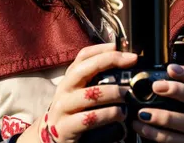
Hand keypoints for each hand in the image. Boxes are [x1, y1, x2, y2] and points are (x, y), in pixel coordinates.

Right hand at [18, 42, 137, 142]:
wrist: (52, 139)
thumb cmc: (75, 112)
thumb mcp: (82, 92)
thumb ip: (98, 79)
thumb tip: (126, 64)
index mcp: (70, 77)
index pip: (83, 55)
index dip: (102, 49)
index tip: (122, 48)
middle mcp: (64, 89)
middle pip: (84, 68)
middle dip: (110, 61)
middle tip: (131, 61)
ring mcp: (62, 108)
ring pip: (90, 94)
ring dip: (113, 92)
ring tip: (127, 95)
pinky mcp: (65, 128)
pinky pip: (90, 118)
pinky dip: (108, 114)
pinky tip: (120, 114)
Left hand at [132, 64, 183, 142]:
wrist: (171, 138)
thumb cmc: (166, 112)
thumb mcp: (164, 97)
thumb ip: (157, 83)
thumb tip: (137, 65)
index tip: (169, 68)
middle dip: (176, 90)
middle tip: (155, 87)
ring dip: (164, 117)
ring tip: (142, 114)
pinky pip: (176, 141)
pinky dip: (158, 135)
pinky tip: (142, 128)